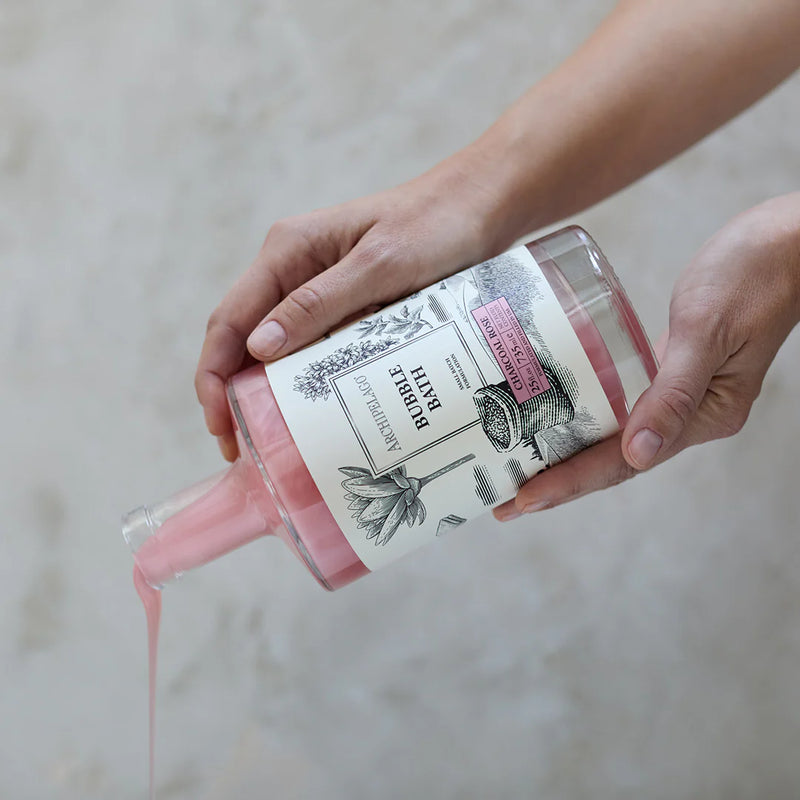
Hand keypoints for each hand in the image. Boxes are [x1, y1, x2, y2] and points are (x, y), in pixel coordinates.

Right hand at [195, 148, 510, 460]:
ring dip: (267, 393)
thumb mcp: (380, 264)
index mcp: (287, 251)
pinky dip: (306, 381)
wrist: (481, 206)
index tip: (221, 426)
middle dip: (235, 395)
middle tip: (243, 450)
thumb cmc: (436, 223)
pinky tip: (312, 414)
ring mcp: (319, 289)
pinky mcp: (346, 305)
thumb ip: (319, 302)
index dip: (214, 376)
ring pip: (278, 348)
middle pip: (244, 339)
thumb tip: (258, 350)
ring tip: (271, 444)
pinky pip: (315, 347)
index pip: (230, 320)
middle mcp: (293, 269)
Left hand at [494, 193, 799, 520]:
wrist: (786, 245)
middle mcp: (689, 416)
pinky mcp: (667, 372)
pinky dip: (585, 423)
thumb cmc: (753, 277)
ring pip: (613, 439)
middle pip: (613, 461)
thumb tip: (639, 454)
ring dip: (567, 461)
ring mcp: (678, 396)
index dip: (571, 482)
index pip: (625, 462)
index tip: (525, 499)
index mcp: (705, 415)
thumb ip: (674, 393)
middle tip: (505, 504)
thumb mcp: (707, 333)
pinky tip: (554, 426)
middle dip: (558, 484)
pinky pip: (619, 407)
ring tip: (518, 477)